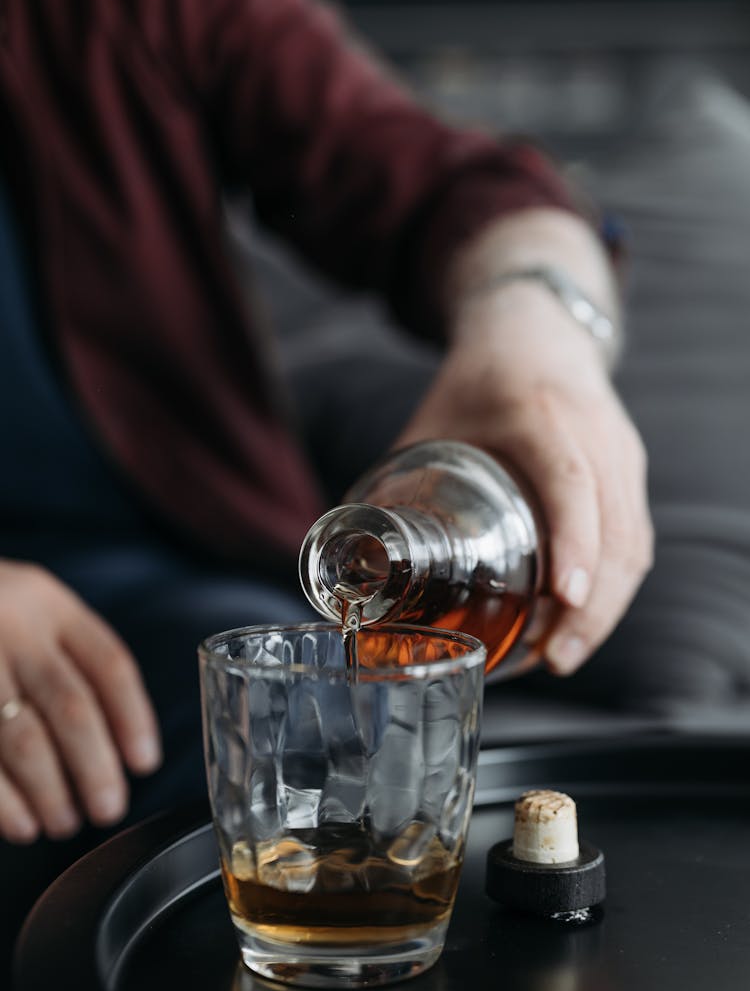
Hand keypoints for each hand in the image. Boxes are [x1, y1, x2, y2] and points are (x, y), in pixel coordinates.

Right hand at [0, 561, 160, 843]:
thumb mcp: (30, 612)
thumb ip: (68, 658)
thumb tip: (118, 749)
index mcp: (49, 605)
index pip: (108, 663)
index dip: (133, 718)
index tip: (146, 763)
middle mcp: (12, 627)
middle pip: (71, 706)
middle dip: (95, 767)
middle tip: (109, 809)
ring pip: (23, 738)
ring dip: (49, 791)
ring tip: (64, 823)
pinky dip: (2, 801)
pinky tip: (20, 825)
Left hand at [394, 279, 652, 674]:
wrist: (537, 331)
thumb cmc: (477, 380)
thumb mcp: (432, 420)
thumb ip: (396, 482)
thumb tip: (351, 557)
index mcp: (539, 414)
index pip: (569, 480)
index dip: (573, 540)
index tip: (562, 599)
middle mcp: (593, 431)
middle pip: (615, 528)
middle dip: (592, 606)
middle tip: (553, 659)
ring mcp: (621, 450)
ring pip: (634, 541)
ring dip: (606, 607)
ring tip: (563, 655)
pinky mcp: (631, 469)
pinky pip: (637, 536)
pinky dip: (615, 586)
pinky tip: (582, 621)